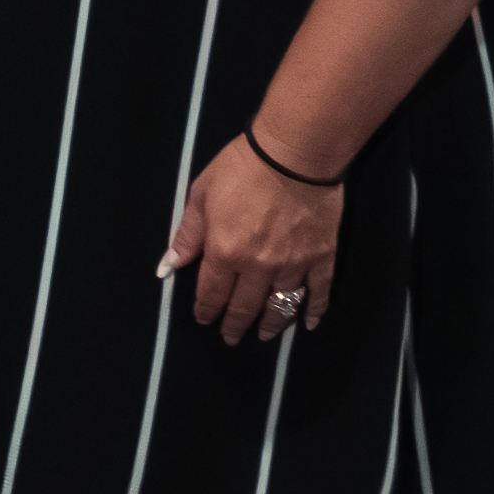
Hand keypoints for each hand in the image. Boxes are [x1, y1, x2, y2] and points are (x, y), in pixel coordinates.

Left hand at [166, 130, 349, 347]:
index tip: (204, 320)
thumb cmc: (241, 169)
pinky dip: (314, 311)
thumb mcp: (200, 195)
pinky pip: (319, 292)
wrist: (294, 155)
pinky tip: (309, 324)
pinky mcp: (323, 257)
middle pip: (245, 306)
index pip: (212, 292)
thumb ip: (187, 234)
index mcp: (225, 252)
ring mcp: (294, 265)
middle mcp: (259, 266)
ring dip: (272, 325)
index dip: (206, 310)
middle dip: (235, 325)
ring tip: (265, 336)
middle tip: (231, 338)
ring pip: (281, 306)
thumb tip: (170, 264)